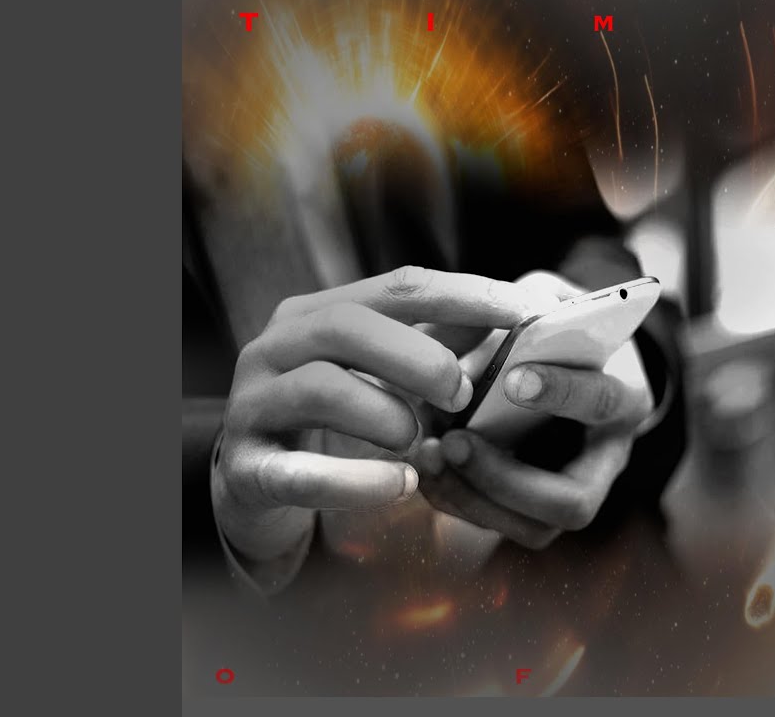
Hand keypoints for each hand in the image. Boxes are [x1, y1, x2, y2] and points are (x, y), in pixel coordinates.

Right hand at [212, 266, 552, 561]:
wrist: (253, 487)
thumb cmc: (332, 421)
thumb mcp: (380, 376)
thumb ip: (435, 343)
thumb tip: (513, 312)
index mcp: (313, 314)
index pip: (397, 287)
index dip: (465, 296)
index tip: (526, 314)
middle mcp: (274, 349)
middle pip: (347, 325)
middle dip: (419, 355)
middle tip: (462, 393)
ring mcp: (252, 407)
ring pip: (320, 387)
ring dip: (387, 413)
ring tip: (420, 440)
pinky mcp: (247, 471)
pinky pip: (300, 472)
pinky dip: (356, 480)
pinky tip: (400, 483)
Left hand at [416, 272, 654, 548]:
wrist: (564, 362)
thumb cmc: (557, 328)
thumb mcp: (551, 300)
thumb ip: (532, 303)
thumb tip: (504, 313)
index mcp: (625, 397)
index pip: (602, 402)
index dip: (562, 393)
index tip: (513, 379)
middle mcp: (607, 460)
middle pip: (572, 502)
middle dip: (506, 479)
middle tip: (454, 442)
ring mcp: (572, 493)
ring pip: (532, 528)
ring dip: (472, 498)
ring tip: (428, 454)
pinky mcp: (534, 511)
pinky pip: (498, 525)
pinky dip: (455, 499)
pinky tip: (424, 466)